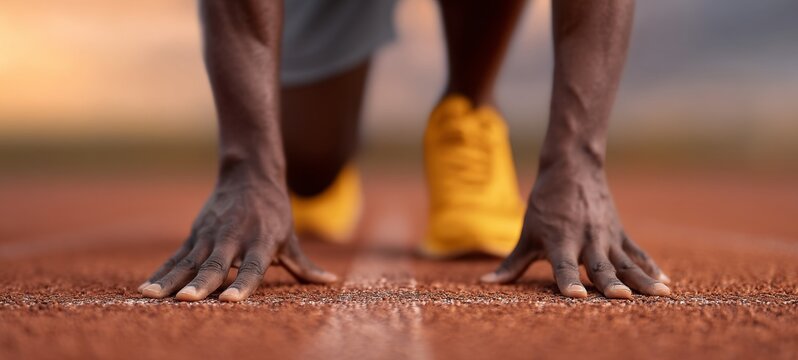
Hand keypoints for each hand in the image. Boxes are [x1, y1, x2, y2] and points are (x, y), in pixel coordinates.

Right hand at [139, 177, 336, 301]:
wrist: (249, 173)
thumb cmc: (275, 211)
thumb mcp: (290, 236)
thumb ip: (305, 265)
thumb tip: (331, 282)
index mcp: (261, 241)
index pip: (253, 267)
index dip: (243, 284)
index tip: (231, 300)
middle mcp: (234, 238)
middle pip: (217, 265)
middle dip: (202, 284)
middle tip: (188, 300)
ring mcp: (210, 236)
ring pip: (190, 262)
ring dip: (172, 280)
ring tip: (154, 297)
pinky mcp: (194, 235)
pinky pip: (175, 258)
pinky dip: (162, 273)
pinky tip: (147, 289)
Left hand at [481, 160, 669, 298]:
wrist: (572, 166)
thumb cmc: (544, 204)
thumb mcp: (527, 232)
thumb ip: (512, 263)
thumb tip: (486, 283)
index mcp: (560, 240)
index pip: (564, 266)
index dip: (568, 281)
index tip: (577, 296)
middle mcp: (586, 239)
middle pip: (600, 266)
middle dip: (612, 282)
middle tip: (623, 297)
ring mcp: (606, 236)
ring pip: (627, 261)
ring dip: (643, 278)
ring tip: (662, 293)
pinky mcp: (620, 232)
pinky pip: (637, 252)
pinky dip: (651, 266)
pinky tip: (665, 282)